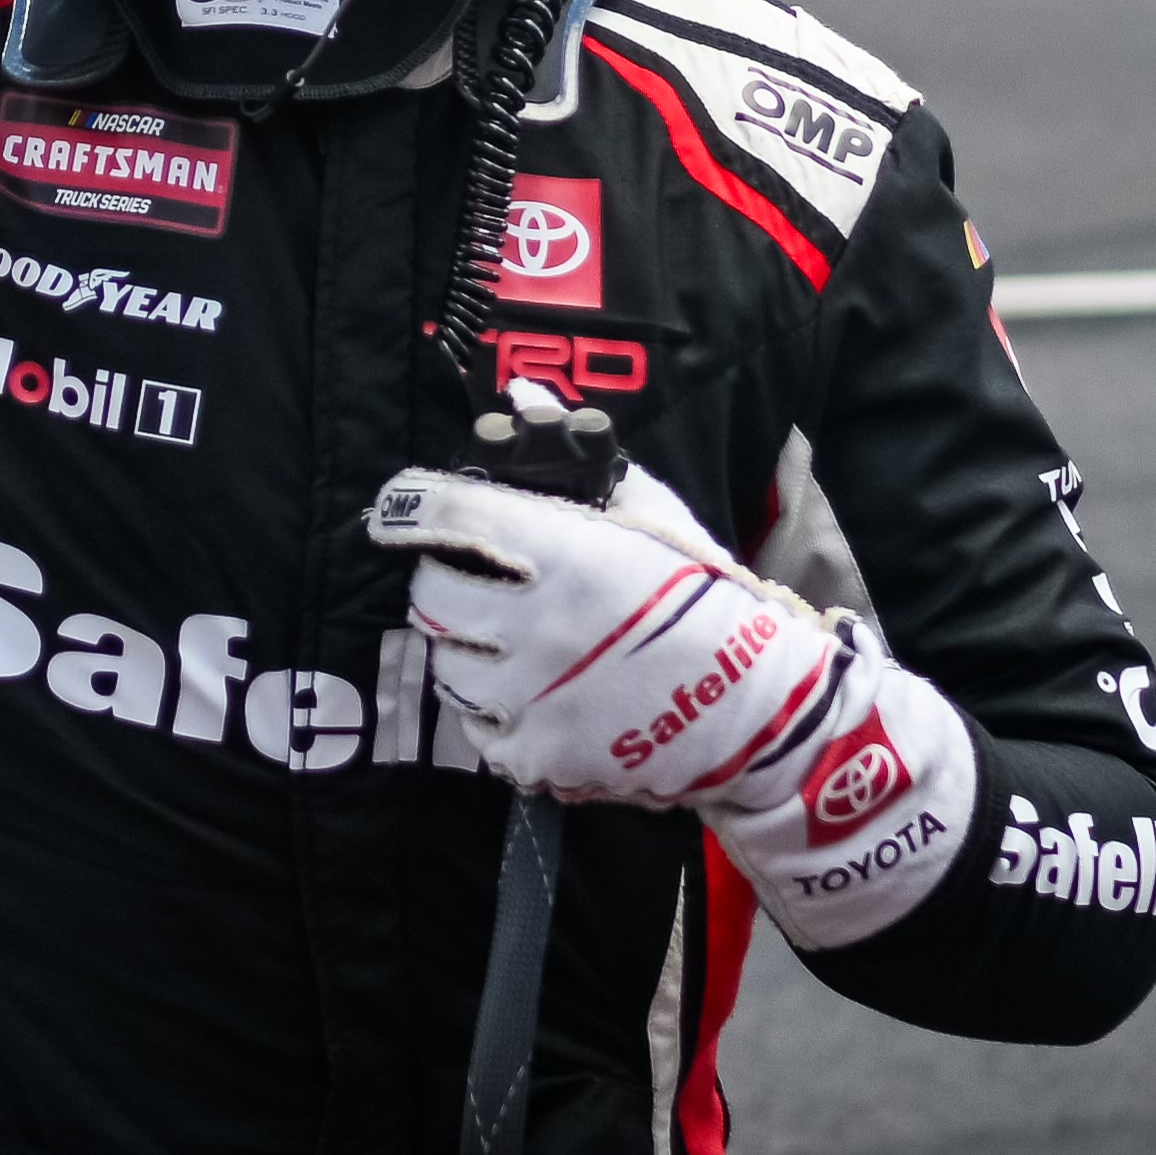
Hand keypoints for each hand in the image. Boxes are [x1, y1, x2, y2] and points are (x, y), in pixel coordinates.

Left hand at [366, 457, 978, 950]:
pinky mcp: (536, 755)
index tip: (398, 507)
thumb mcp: (655, 516)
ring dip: (468, 650)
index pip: (448, 515)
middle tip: (476, 584)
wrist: (758, 710)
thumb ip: (582, 462)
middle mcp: (535, 625)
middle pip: (433, 596)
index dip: (409, 505)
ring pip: (447, 666)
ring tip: (514, 644)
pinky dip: (495, 713)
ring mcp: (531, 698)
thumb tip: (522, 399)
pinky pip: (479, 729)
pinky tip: (535, 696)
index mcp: (565, 554)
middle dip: (447, 583)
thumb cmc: (707, 603)